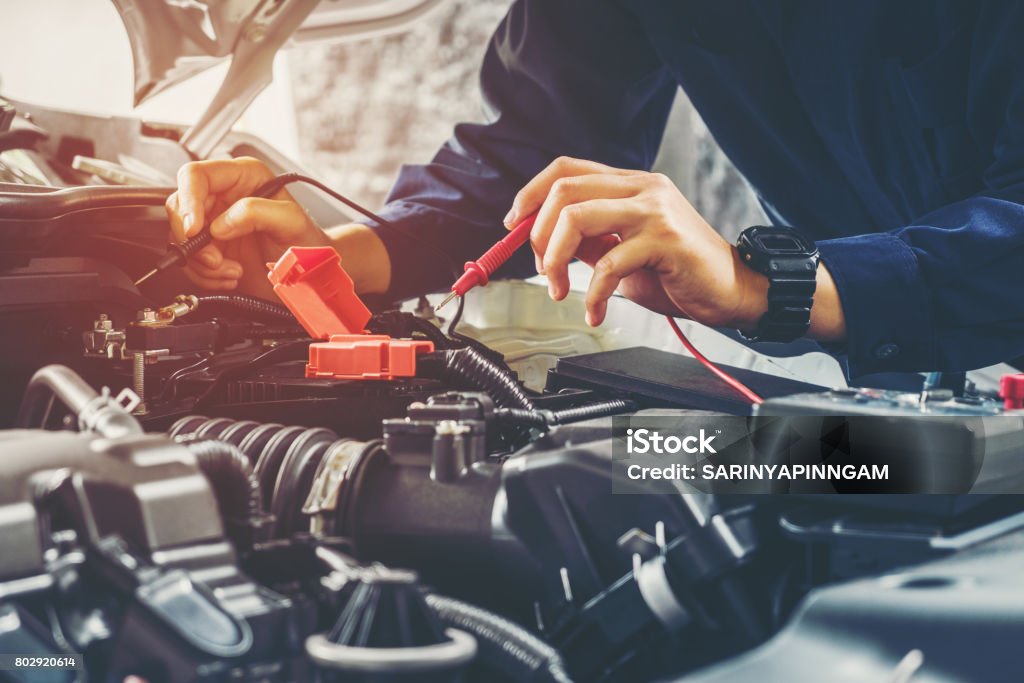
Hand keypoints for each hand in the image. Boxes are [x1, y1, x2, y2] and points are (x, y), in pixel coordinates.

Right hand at [166, 157, 330, 298]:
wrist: (310, 275)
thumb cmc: (307, 242)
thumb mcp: (291, 222)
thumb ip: (258, 213)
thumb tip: (221, 223)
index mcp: (242, 177)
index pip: (195, 175)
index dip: (189, 201)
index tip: (195, 229)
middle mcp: (224, 196)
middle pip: (180, 207)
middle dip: (194, 240)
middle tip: (216, 259)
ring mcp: (214, 223)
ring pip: (181, 237)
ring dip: (203, 263)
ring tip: (232, 270)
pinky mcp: (211, 249)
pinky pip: (190, 261)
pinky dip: (206, 275)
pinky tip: (231, 275)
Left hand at [505, 157, 844, 339]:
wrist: (732, 291)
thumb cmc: (678, 274)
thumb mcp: (623, 253)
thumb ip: (590, 241)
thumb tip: (544, 243)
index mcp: (630, 184)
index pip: (566, 168)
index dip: (530, 193)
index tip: (512, 225)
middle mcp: (642, 187)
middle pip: (564, 190)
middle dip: (537, 234)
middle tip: (541, 270)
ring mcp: (654, 210)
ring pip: (578, 217)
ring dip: (554, 260)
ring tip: (559, 291)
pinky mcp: (665, 239)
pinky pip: (607, 263)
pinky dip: (591, 294)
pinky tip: (594, 311)